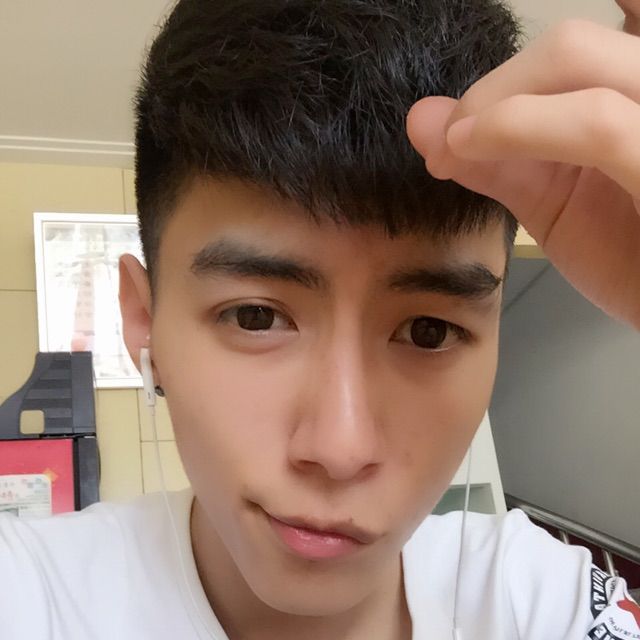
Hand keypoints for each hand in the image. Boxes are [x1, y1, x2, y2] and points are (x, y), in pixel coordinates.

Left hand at [406, 14, 639, 329]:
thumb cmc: (630, 254)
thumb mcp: (554, 200)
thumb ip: (496, 156)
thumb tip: (422, 118)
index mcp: (633, 88)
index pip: (587, 30)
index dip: (520, 61)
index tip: (468, 117)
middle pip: (567, 42)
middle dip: (488, 90)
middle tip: (447, 142)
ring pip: (573, 57)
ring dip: (490, 106)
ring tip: (452, 150)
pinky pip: (596, 124)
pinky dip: (516, 129)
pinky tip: (468, 150)